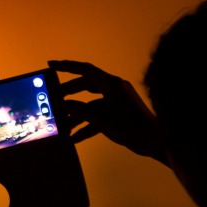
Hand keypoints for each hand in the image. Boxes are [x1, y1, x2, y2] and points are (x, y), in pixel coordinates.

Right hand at [50, 59, 168, 163]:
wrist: (156, 141)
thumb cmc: (132, 127)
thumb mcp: (102, 120)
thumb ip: (81, 111)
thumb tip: (64, 106)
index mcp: (112, 84)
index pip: (85, 70)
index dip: (67, 66)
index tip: (51, 65)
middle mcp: (114, 89)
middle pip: (86, 86)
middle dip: (69, 93)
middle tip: (53, 98)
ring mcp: (116, 101)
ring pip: (91, 103)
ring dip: (77, 114)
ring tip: (62, 124)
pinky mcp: (118, 113)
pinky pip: (99, 116)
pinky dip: (88, 125)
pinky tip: (75, 138)